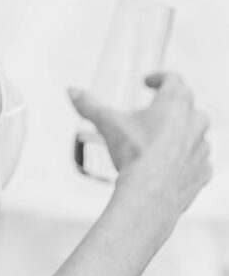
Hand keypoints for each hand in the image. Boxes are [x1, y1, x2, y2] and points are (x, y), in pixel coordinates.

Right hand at [69, 71, 212, 235]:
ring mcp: (201, 149)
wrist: (149, 197)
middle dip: (171, 106)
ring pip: (196, 133)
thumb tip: (72, 91)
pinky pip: (198, 160)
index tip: (148, 83)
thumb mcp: (107, 123)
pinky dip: (186, 159)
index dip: (159, 77)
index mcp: (175, 102)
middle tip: (153, 112)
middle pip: (188, 105)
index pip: (173, 78)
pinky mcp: (203, 173)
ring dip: (181, 133)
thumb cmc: (134, 155)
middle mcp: (194, 122)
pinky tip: (170, 164)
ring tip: (159, 140)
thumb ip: (89, 105)